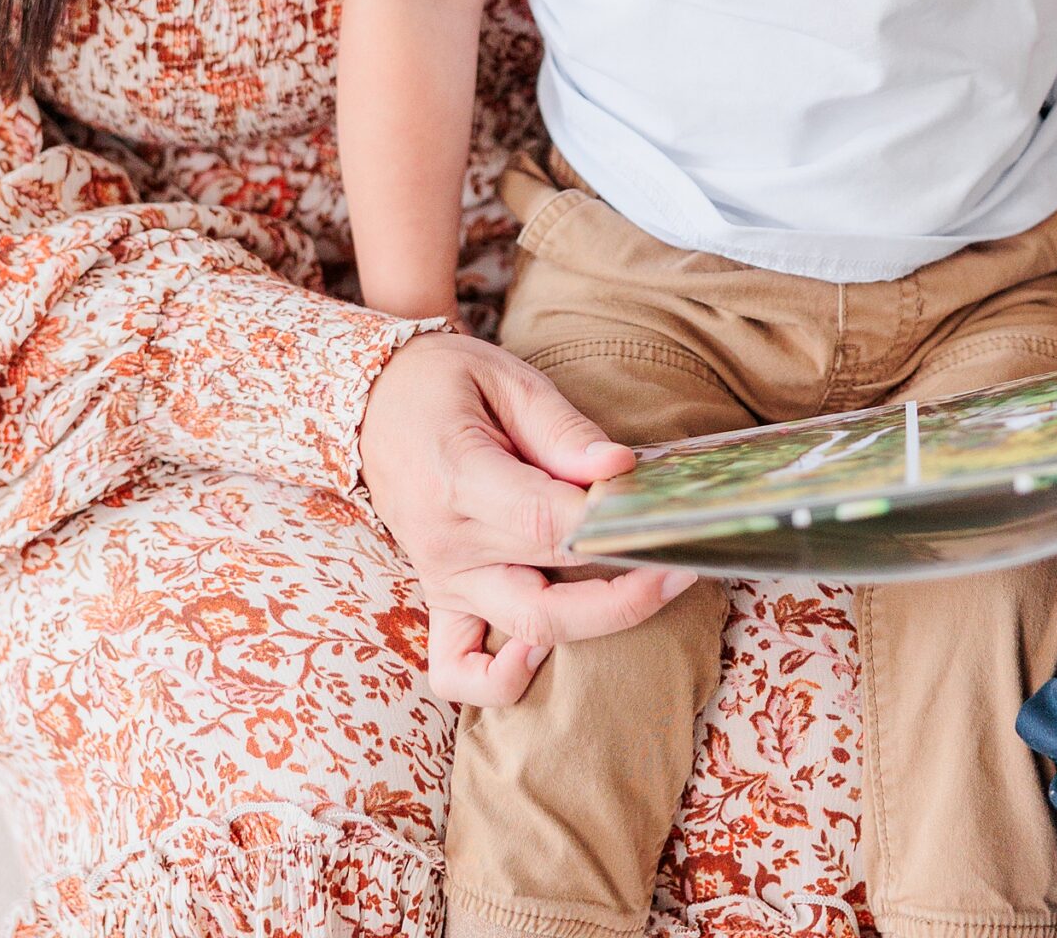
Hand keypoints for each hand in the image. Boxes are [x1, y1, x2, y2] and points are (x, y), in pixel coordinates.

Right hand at [359, 330, 695, 707]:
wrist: (372, 401)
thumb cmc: (444, 382)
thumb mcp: (505, 378)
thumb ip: (563, 429)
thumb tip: (621, 468)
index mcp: (459, 481)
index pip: (546, 524)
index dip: (609, 528)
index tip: (661, 514)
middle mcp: (449, 546)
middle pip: (547, 598)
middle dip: (626, 592)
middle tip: (684, 565)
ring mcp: (442, 581)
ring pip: (524, 634)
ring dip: (594, 626)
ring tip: (647, 589)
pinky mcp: (440, 598)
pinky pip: (458, 670)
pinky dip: (502, 679)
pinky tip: (544, 645)